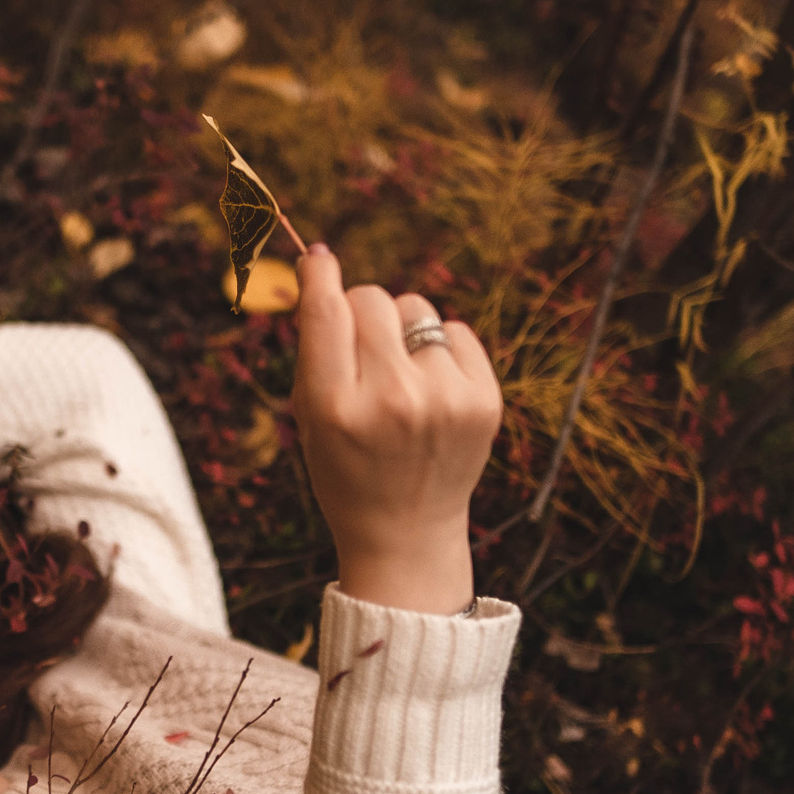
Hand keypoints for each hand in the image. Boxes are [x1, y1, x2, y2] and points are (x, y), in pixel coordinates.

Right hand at [292, 243, 501, 614]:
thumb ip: (315, 348)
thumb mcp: (310, 417)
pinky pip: (456, 332)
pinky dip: (441, 351)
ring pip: (417, 309)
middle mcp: (391, 400)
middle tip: (362, 351)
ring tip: (401, 379)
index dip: (320, 275)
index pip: (326, 312)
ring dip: (403, 332)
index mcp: (335, 408)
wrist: (406, 535)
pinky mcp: (484, 402)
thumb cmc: (346, 468)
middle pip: (372, 299)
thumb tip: (322, 265)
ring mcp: (443, 401)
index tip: (318, 258)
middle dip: (361, 312)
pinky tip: (432, 390)